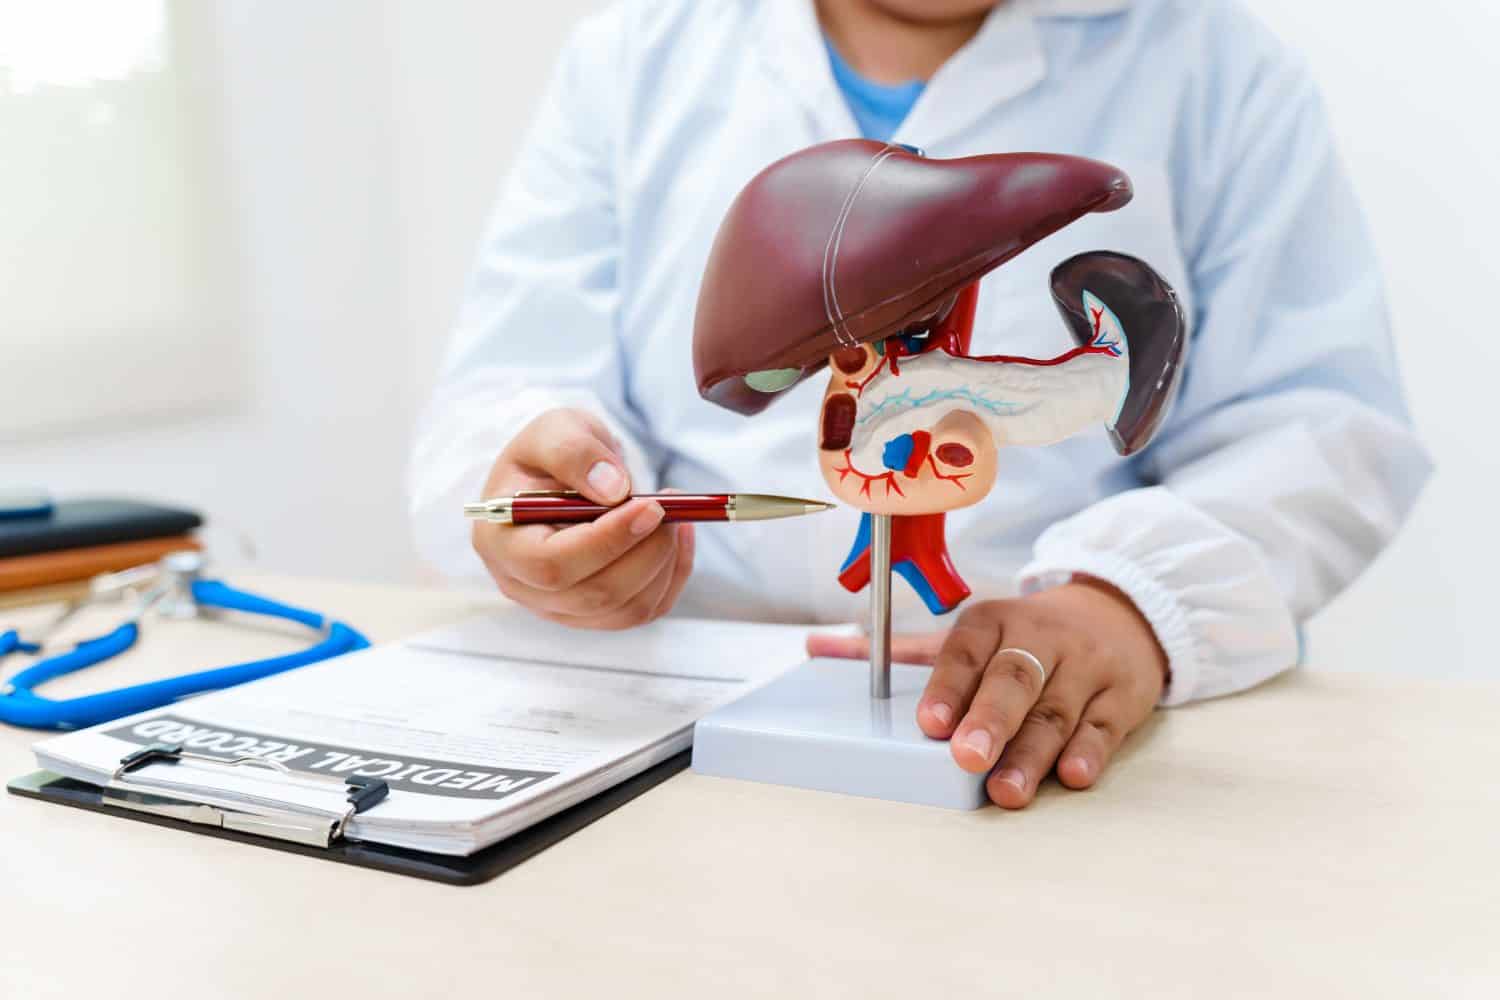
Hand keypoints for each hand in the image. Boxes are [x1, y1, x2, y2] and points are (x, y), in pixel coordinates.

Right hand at [472, 408, 693, 629]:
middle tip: (671, 507)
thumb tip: (614, 491)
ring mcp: (560, 607)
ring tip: (675, 514)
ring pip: (627, 609)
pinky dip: (673, 574)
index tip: (650, 507)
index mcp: (500, 541)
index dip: (605, 541)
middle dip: (645, 551)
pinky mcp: (596, 614)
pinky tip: (678, 536)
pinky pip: (646, 610)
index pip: (550, 565)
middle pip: (593, 593)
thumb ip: (573, 451)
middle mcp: (523, 585)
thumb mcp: (553, 430)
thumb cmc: (549, 454)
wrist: (560, 475)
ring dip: (664, 562)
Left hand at [806, 577, 1166, 807]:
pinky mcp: (1122, 697)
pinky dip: (1090, 751)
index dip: (948, 687)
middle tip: (966, 758)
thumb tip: (816, 647)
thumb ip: (900, 651)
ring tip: (1006, 790)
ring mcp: (1085, 668)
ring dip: (1031, 753)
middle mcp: (1041, 640)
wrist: (1118, 616)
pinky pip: (1104, 726)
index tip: (929, 724)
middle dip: (989, 720)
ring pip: (1056, 711)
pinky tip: (1073, 775)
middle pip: (1014, 679)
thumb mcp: (969, 635)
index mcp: (994, 622)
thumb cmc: (1025, 637)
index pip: (968, 651)